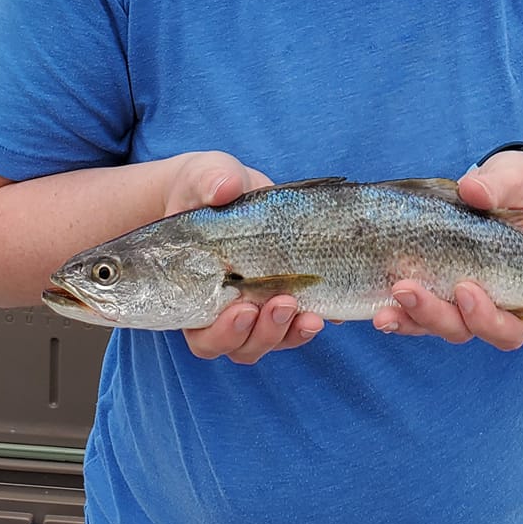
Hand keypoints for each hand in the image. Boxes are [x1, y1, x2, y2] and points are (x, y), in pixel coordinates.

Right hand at [164, 151, 326, 364]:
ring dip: (288, 333)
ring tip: (309, 314)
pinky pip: (295, 327)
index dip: (221, 332)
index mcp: (193, 293)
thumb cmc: (207, 187)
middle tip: (281, 304)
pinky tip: (329, 312)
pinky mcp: (284, 297)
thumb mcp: (204, 177)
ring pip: (268, 341)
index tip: (243, 308)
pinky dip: (310, 323)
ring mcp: (255, 307)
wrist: (230, 187)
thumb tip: (226, 187)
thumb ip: (210, 181)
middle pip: (238, 346)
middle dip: (262, 334)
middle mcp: (222, 309)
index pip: (202, 334)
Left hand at [368, 154, 522, 351]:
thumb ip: (498, 188)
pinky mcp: (430, 288)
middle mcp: (488, 305)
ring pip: (433, 326)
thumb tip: (473, 190)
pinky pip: (412, 311)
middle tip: (406, 288)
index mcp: (520, 290)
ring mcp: (455, 300)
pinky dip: (393, 310)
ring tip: (381, 307)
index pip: (509, 327)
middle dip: (433, 315)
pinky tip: (374, 305)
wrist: (504, 187)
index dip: (487, 318)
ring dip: (407, 318)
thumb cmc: (519, 190)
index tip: (465, 288)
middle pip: (463, 330)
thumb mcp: (514, 182)